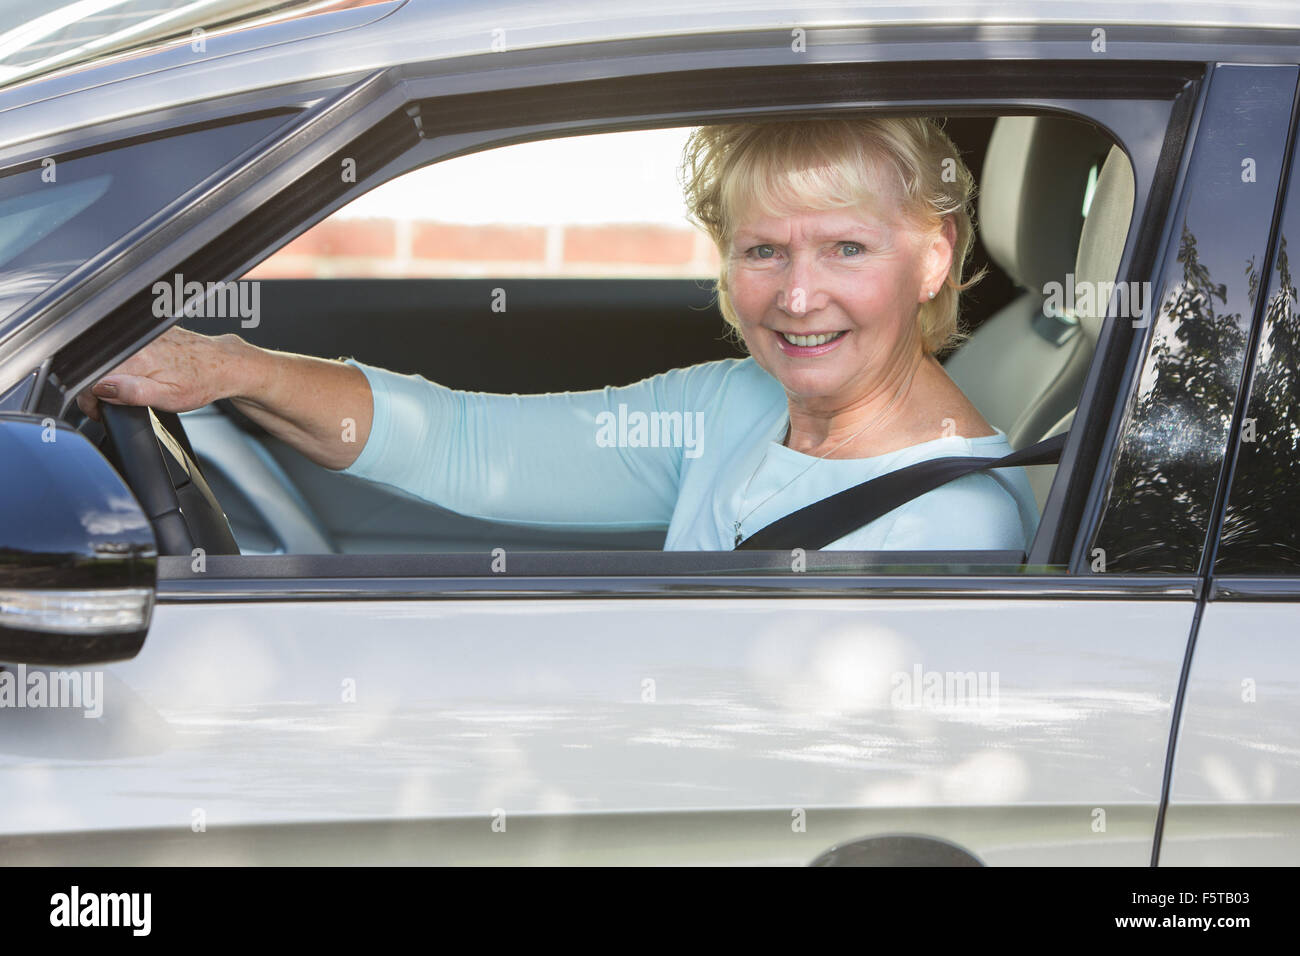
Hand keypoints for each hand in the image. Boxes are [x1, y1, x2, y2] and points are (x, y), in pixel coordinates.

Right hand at [75, 327, 247, 421]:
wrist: (224, 364)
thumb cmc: (201, 382)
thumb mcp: (169, 398)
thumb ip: (133, 393)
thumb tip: (102, 388)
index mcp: (138, 358)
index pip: (92, 377)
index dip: (88, 398)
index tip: (98, 411)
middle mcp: (136, 343)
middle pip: (96, 367)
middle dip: (96, 389)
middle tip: (112, 405)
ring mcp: (141, 336)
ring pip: (108, 359)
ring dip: (108, 377)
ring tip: (128, 390)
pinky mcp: (147, 334)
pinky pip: (122, 350)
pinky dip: (122, 365)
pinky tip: (138, 374)